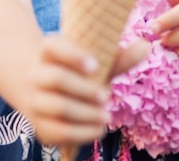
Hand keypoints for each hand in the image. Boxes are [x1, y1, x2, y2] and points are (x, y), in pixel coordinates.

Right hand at [20, 34, 148, 145]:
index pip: (53, 46)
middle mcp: (35, 73)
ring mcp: (34, 100)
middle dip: (85, 89)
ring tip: (106, 115)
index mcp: (47, 50)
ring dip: (86, 113)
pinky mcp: (39, 125)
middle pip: (57, 78)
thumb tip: (145, 46)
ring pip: (58, 106)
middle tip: (107, 96)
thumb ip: (117, 57)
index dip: (73, 55)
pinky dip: (82, 132)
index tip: (96, 65)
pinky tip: (99, 129)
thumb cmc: (77, 72)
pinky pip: (58, 131)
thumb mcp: (93, 61)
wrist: (45, 92)